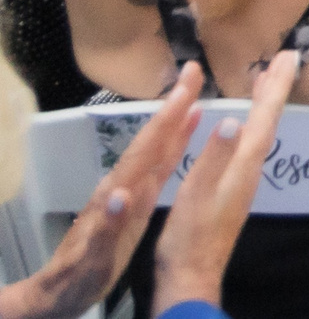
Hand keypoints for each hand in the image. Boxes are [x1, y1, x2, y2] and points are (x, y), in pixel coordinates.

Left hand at [0, 63, 205, 318]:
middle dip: (173, 106)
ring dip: (174, 120)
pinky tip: (184, 134)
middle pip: (151, 138)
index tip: (187, 87)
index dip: (167, 118)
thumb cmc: (80, 277)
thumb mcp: (94, 259)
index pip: (146, 149)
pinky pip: (157, 165)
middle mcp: (123, 184)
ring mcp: (128, 190)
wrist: (59, 291)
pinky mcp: (132, 200)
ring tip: (194, 94)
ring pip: (155, 148)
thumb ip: (108, 227)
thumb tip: (123, 194)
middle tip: (193, 72)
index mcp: (118, 194)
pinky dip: (173, 145)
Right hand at [154, 50, 298, 313]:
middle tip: (284, 59)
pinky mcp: (233, 189)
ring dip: (264, 104)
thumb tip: (233, 119)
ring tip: (264, 80)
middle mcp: (249, 169)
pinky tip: (243, 123)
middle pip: (267, 121)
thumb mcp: (195, 195)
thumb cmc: (189, 237)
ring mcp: (243, 180)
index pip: (265, 117)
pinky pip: (249, 145)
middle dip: (275, 89)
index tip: (290, 57)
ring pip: (260, 132)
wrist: (190, 277)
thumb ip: (214, 158)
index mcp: (242, 166)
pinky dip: (251, 124)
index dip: (277, 86)